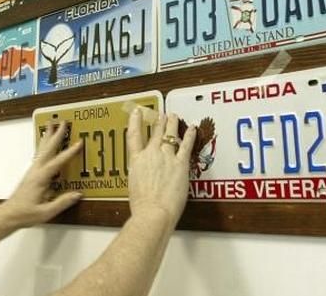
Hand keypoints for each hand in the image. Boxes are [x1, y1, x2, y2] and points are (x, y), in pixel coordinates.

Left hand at [0, 122, 83, 230]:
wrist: (8, 215)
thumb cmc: (25, 214)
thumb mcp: (46, 212)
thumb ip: (62, 203)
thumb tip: (77, 194)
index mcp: (40, 179)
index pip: (57, 162)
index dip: (69, 152)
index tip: (78, 143)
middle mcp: (35, 171)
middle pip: (47, 149)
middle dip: (56, 135)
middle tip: (63, 122)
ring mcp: (32, 171)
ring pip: (41, 150)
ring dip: (47, 137)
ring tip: (51, 125)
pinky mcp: (30, 174)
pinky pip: (39, 155)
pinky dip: (43, 146)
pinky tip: (45, 145)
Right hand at [126, 109, 195, 228]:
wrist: (153, 212)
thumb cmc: (142, 206)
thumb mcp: (134, 187)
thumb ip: (140, 177)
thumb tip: (145, 178)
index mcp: (136, 161)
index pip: (133, 136)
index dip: (135, 122)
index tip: (137, 112)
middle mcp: (150, 155)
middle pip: (155, 134)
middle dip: (159, 123)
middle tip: (162, 115)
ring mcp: (166, 158)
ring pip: (170, 135)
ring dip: (172, 124)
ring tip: (174, 117)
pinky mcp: (180, 164)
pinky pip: (185, 146)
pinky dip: (189, 136)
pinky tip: (192, 129)